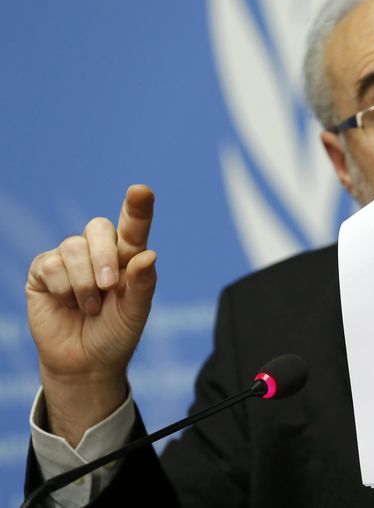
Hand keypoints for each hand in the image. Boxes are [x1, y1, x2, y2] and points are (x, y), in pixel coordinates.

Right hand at [26, 185, 156, 445]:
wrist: (85, 363)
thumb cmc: (116, 334)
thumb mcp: (136, 313)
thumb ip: (142, 284)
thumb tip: (149, 254)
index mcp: (128, 258)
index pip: (134, 226)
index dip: (137, 208)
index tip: (141, 191)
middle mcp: (99, 252)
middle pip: (98, 228)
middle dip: (105, 255)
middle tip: (109, 286)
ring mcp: (69, 260)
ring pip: (73, 247)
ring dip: (84, 280)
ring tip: (90, 306)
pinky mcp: (44, 272)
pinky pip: (50, 264)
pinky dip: (62, 287)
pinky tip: (67, 303)